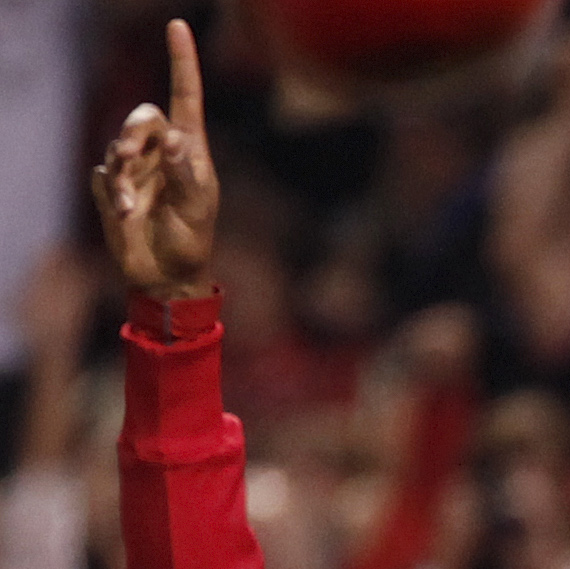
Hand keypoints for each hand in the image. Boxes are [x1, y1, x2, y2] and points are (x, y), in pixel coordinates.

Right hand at [96, 21, 217, 300]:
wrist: (166, 273)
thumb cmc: (192, 239)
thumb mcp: (197, 209)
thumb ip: (186, 174)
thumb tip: (177, 139)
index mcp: (191, 150)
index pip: (186, 96)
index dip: (182, 62)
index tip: (178, 26)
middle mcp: (162, 151)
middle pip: (142, 116)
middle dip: (134, 131)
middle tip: (131, 156)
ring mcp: (135, 166)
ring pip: (118, 145)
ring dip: (123, 172)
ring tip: (132, 204)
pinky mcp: (112, 184)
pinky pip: (103, 175)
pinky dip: (112, 193)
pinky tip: (125, 213)